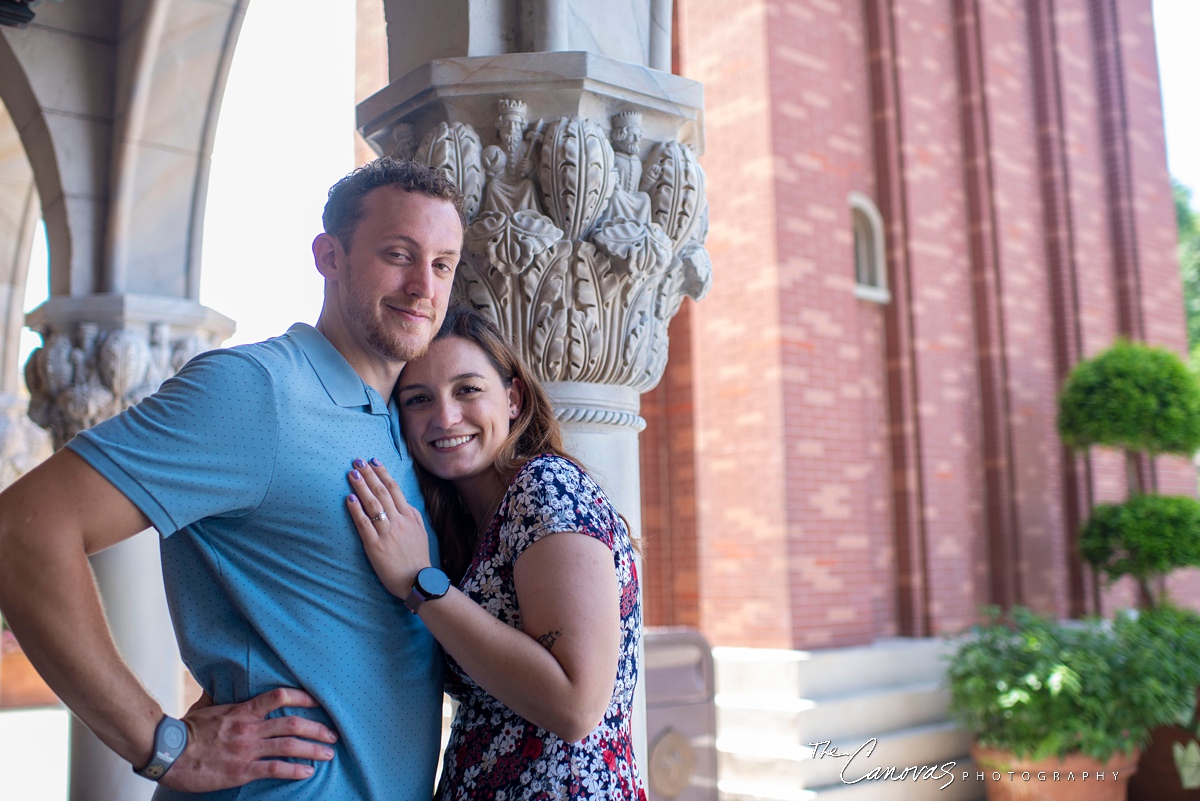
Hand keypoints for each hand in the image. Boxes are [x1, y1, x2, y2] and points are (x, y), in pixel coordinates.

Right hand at [158, 687, 336, 790]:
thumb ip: (218, 697)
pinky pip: (275, 769)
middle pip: (292, 724)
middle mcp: (249, 729)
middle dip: (317, 729)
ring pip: (289, 746)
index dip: (302, 697)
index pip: (279, 697)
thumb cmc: (185, 730)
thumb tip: (217, 683)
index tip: (319, 701)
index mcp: (242, 711)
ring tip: (328, 754)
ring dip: (313, 750)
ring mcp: (247, 750)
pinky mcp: (242, 771)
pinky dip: (295, 770)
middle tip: (333, 734)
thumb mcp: (205, 707)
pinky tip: (308, 772)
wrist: (168, 754)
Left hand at [346, 458, 431, 596]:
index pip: (394, 489)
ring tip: (351, 473)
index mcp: (409, 516)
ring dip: (361, 487)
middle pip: (382, 492)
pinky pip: (364, 524)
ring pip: (373, 504)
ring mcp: (387, 533)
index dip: (382, 473)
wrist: (418, 581)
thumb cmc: (418, 558)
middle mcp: (398, 521)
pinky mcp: (375, 546)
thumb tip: (404, 503)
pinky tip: (349, 499)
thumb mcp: (421, 532)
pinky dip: (356, 510)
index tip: (373, 461)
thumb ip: (412, 516)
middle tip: (357, 461)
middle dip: (369, 475)